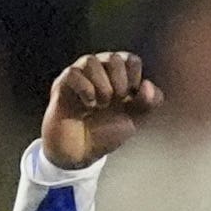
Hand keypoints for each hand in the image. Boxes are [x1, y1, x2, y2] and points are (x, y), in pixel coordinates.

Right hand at [38, 51, 161, 169]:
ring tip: (101, 104)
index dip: (135, 76)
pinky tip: (88, 104)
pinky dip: (85, 88)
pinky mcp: (62, 86)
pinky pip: (73, 73)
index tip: (132, 96)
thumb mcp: (134, 120)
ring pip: (90, 60)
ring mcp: (79, 77)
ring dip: (102, 84)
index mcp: (117, 78)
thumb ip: (148, 103)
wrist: (80, 153)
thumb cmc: (105, 133)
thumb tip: (148, 84)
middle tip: (117, 100)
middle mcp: (98, 73)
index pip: (130, 59)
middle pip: (113, 58)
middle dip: (120, 80)